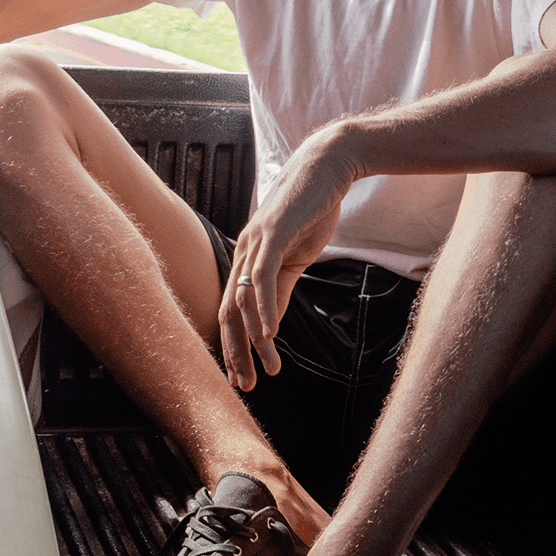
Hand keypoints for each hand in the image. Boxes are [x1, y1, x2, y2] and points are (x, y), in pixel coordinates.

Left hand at [219, 124, 359, 389]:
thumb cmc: (312, 210)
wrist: (326, 169)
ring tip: (267, 369)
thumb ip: (280, 287)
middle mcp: (242, 253)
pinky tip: (270, 334)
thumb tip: (271, 324)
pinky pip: (262, 278)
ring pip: (244, 301)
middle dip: (235, 353)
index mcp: (246, 260)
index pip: (231, 311)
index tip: (243, 378)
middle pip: (228, 312)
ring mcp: (254, 243)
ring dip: (254, 340)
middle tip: (245, 386)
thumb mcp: (296, 257)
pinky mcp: (273, 234)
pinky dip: (264, 308)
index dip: (234, 346)